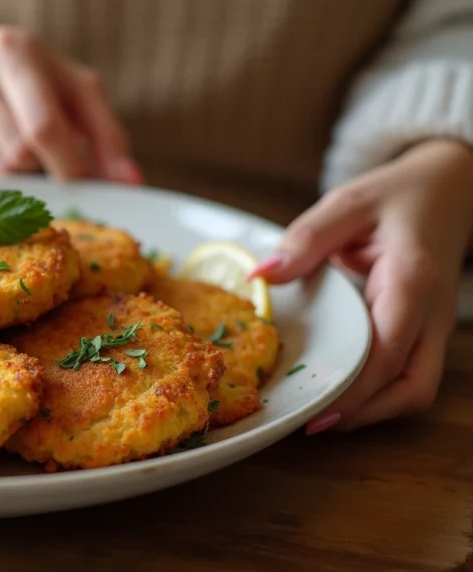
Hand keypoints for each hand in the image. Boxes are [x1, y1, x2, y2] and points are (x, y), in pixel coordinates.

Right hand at [0, 25, 140, 183]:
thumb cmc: (33, 89)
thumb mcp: (73, 94)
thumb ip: (106, 134)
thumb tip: (129, 181)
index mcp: (13, 49)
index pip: (44, 124)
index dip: (70, 164)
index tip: (88, 187)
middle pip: (20, 150)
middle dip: (47, 169)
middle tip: (59, 172)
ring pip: (1, 168)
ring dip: (24, 173)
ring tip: (24, 151)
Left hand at [251, 139, 472, 432]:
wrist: (448, 189)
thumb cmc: (396, 195)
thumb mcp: (348, 202)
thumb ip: (305, 238)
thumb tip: (261, 276)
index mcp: (412, 279)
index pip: (388, 349)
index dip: (353, 386)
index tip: (314, 406)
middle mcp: (432, 311)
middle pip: (413, 385)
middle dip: (364, 411)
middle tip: (312, 422)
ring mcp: (436, 326)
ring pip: (417, 388)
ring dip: (374, 410)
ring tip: (322, 415)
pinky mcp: (428, 331)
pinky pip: (412, 375)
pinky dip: (381, 394)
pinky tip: (342, 393)